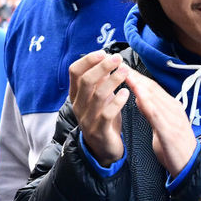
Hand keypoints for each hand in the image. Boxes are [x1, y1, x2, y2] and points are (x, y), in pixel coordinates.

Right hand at [69, 51, 129, 166]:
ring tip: (125, 71)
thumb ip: (100, 80)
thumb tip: (106, 58)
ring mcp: (88, 118)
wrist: (104, 148)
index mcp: (76, 95)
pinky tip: (126, 93)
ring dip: (113, 81)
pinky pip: (107, 113)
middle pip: (86, 81)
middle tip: (117, 59)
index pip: (74, 72)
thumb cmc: (104, 117)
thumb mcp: (99, 96)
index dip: (88, 60)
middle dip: (102, 67)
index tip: (103, 53)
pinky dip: (117, 102)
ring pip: (97, 95)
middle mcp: (79, 105)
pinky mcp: (100, 130)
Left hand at [123, 69, 196, 177]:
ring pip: (154, 97)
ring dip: (138, 84)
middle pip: (152, 88)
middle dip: (135, 76)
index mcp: (172, 107)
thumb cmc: (175, 147)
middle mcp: (174, 109)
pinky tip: (138, 95)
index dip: (137, 76)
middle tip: (119, 65)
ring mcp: (173, 119)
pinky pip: (157, 114)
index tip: (122, 68)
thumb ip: (152, 112)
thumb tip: (140, 98)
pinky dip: (147, 103)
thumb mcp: (162, 126)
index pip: (152, 87)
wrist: (189, 165)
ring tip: (125, 74)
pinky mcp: (170, 131)